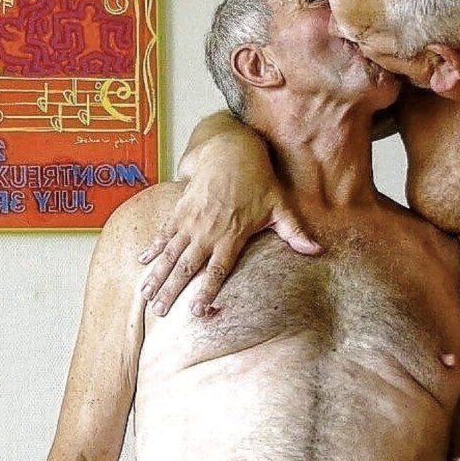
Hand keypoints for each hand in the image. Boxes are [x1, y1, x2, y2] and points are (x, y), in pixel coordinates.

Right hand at [138, 136, 321, 316]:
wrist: (230, 149)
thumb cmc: (258, 179)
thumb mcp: (280, 206)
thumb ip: (295, 232)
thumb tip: (317, 250)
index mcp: (231, 236)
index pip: (217, 271)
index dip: (206, 292)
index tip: (196, 311)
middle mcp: (207, 232)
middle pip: (186, 267)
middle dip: (171, 290)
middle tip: (159, 310)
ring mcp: (190, 221)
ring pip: (170, 253)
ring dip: (156, 274)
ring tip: (145, 294)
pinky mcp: (180, 209)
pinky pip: (163, 232)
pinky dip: (152, 247)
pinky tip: (142, 261)